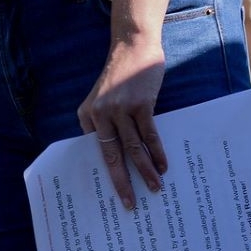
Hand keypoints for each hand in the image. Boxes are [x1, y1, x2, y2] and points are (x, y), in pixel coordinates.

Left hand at [77, 35, 168, 209]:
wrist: (133, 45)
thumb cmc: (120, 76)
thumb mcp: (103, 98)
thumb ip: (105, 124)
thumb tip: (118, 157)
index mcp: (87, 115)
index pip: (94, 153)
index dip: (104, 175)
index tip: (111, 195)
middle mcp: (100, 114)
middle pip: (112, 157)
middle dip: (122, 183)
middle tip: (130, 205)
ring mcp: (120, 109)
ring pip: (133, 149)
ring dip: (145, 172)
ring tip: (155, 189)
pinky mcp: (140, 104)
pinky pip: (149, 135)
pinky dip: (157, 153)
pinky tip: (163, 167)